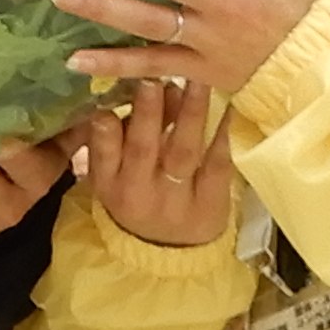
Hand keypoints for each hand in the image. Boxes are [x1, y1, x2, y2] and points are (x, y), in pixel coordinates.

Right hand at [65, 72, 237, 248]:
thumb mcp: (113, 178)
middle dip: (148, 112)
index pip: (103, 155)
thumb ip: (114, 140)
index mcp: (111, 185)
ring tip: (195, 80)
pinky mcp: (211, 202)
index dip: (105, 129)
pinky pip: (217, 163)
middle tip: (153, 77)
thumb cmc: (138, 199)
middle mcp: (141, 192)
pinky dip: (221, 134)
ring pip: (183, 152)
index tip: (110, 100)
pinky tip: (226, 106)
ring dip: (189, 113)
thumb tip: (126, 87)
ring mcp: (178, 199)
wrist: (171, 253)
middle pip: (144, 149)